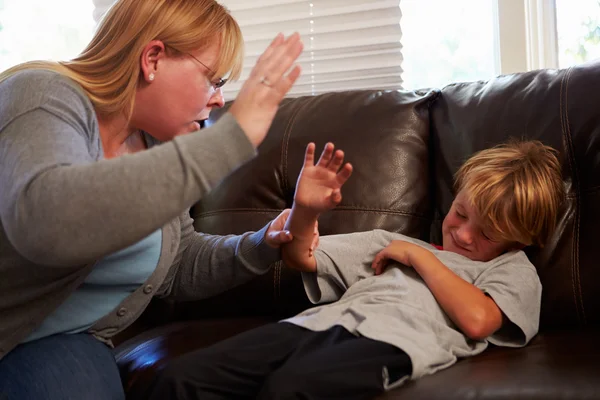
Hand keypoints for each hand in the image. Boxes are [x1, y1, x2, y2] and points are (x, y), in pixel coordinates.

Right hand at [229, 33, 303, 147]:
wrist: (230, 138)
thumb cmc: (238, 125)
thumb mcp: (246, 105)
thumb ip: (256, 96)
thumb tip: (265, 94)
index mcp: (250, 85)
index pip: (263, 62)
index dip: (272, 49)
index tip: (281, 37)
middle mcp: (255, 85)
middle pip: (271, 62)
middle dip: (284, 47)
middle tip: (295, 35)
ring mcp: (261, 93)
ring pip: (276, 70)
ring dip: (289, 56)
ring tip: (299, 44)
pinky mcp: (266, 104)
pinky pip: (280, 88)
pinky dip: (290, 77)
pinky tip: (299, 68)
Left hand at [265, 209, 319, 248]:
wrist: (268, 243)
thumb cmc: (269, 238)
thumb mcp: (272, 237)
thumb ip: (279, 236)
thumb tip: (289, 235)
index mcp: (289, 214)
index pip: (305, 215)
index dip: (312, 224)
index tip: (314, 234)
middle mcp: (296, 218)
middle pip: (312, 224)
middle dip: (314, 236)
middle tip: (311, 246)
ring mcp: (300, 226)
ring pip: (313, 232)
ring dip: (313, 241)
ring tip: (310, 250)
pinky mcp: (302, 233)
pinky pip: (310, 237)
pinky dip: (311, 244)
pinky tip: (310, 251)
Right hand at [294, 143, 352, 213]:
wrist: (306, 205)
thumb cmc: (320, 205)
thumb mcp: (328, 204)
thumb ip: (334, 199)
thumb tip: (338, 192)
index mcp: (336, 182)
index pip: (343, 175)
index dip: (346, 171)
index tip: (349, 166)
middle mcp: (328, 174)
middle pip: (335, 163)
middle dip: (337, 158)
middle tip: (340, 153)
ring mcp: (318, 170)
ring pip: (324, 159)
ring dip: (327, 152)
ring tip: (330, 145)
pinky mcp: (308, 170)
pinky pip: (309, 159)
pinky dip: (310, 152)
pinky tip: (312, 145)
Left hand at [371, 240, 424, 274]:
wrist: (416, 255)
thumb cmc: (416, 256)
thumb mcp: (410, 255)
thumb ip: (405, 256)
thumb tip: (405, 262)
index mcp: (400, 244)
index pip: (391, 252)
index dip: (388, 260)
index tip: (386, 266)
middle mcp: (393, 244)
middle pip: (385, 254)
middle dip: (382, 263)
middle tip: (380, 271)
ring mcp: (390, 247)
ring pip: (381, 256)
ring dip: (379, 265)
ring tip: (378, 272)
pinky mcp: (387, 251)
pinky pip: (379, 257)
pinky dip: (376, 262)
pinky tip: (375, 268)